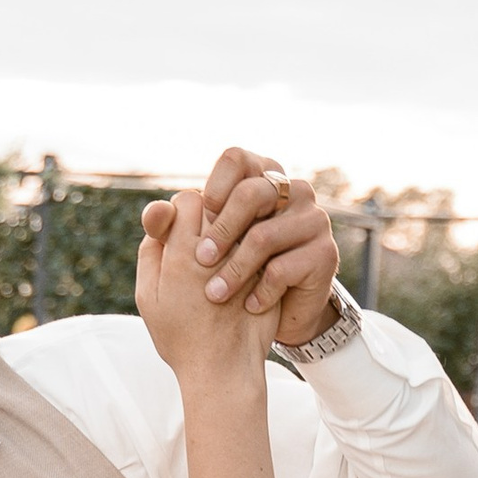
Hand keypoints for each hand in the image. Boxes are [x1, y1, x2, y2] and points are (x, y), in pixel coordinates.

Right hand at [136, 182, 280, 382]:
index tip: (185, 232)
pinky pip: (263, 242)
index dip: (185, 210)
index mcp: (179, 254)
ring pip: (243, 219)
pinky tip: (249, 260)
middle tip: (208, 237)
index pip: (187, 200)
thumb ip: (150, 253)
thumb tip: (159, 215)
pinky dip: (255, 245)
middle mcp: (213, 252)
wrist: (222, 370)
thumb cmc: (180, 337)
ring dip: (237, 226)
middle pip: (217, 204)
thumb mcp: (148, 298)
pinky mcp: (265, 273)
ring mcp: (242, 260)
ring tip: (230, 247)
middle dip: (212, 213)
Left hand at [140, 151, 337, 340]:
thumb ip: (170, 229)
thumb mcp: (193, 251)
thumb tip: (153, 214)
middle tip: (200, 260)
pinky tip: (249, 305)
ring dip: (233, 270)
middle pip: (252, 193)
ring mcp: (313, 220)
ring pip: (264, 237)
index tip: (201, 217)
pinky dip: (259, 291)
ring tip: (215, 294)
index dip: (214, 187)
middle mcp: (293, 192)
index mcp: (261, 177)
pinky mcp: (325, 255)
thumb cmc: (230, 275)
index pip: (236, 158)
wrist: (274, 319)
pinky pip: (283, 269)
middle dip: (220, 230)